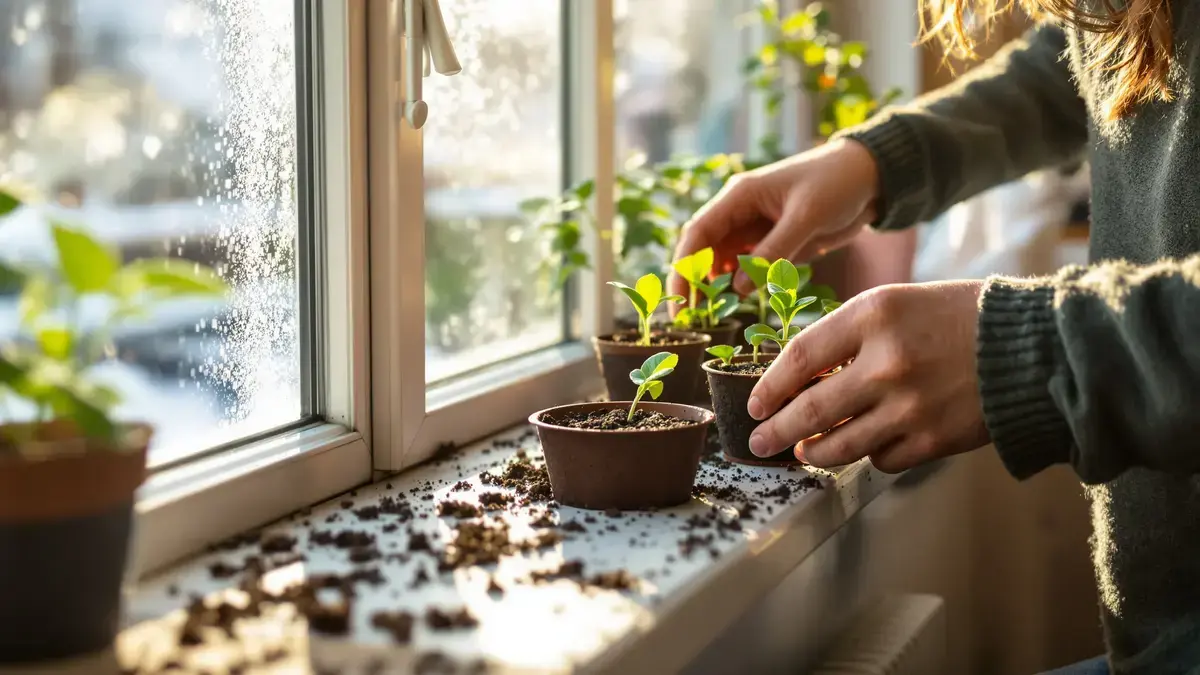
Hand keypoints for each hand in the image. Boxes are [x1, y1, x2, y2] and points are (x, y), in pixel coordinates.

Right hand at [669, 138, 879, 299]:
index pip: (698, 234)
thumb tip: (738, 289)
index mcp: (739, 196)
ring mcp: (756, 229)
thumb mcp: (806, 217)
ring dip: (716, 286)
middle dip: (694, 282)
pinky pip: (749, 266)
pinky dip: (742, 284)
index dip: (684, 268)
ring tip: (710, 316)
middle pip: (704, 250)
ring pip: (724, 261)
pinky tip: (740, 301)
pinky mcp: (774, 242)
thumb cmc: (837, 183)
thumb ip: (773, 252)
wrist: (872, 177)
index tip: (679, 300)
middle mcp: (741, 212)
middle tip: (688, 318)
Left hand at [746, 281, 991, 472]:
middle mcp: (887, 361)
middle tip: (758, 442)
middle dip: (777, 431)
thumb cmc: (958, 318)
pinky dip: (870, 456)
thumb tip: (800, 379)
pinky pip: (881, 459)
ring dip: (814, 452)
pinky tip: (867, 447)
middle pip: (810, 410)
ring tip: (803, 452)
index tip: (755, 403)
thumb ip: (848, 337)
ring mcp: (910, 405)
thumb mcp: (898, 304)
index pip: (800, 356)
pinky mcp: (934, 439)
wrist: (1033, 347)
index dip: (769, 386)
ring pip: (840, 445)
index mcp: (874, 314)